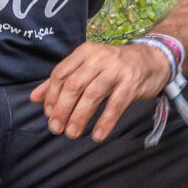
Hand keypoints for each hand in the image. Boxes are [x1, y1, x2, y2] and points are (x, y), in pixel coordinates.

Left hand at [30, 41, 169, 140]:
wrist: (153, 59)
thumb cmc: (115, 66)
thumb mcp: (88, 66)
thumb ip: (62, 80)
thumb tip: (34, 98)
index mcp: (84, 52)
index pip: (61, 74)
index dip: (51, 96)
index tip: (48, 114)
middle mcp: (99, 58)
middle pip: (74, 85)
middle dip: (62, 109)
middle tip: (56, 128)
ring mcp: (116, 70)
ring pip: (92, 95)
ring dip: (80, 117)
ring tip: (72, 134)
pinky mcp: (132, 83)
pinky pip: (115, 104)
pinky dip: (105, 121)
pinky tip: (97, 135)